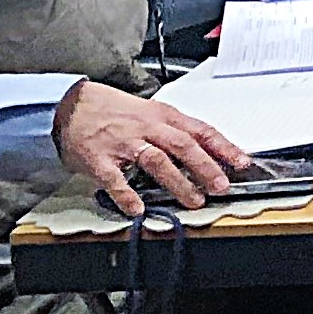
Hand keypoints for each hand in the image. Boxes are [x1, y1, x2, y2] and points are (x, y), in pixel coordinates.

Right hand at [55, 81, 249, 215]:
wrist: (70, 105)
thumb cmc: (113, 110)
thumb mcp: (150, 112)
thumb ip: (176, 130)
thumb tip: (208, 150)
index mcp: (162, 116)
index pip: (201, 130)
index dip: (224, 147)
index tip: (242, 162)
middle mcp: (146, 127)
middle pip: (183, 145)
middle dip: (206, 166)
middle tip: (222, 186)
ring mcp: (123, 143)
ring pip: (156, 160)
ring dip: (178, 182)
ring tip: (194, 200)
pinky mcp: (98, 159)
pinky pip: (114, 179)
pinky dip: (127, 195)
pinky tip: (138, 209)